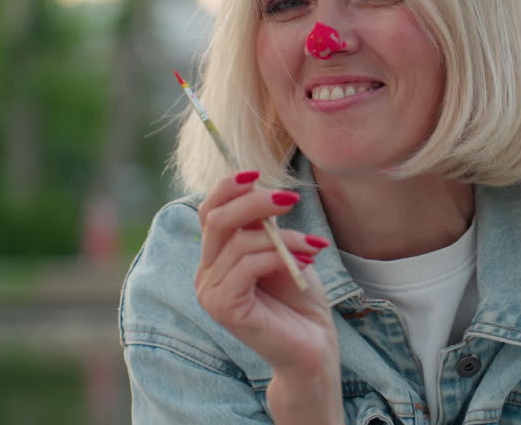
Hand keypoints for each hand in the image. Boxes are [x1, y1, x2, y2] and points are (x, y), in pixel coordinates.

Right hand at [195, 171, 338, 377]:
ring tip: (313, 245)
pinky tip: (304, 261)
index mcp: (216, 256)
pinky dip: (278, 257)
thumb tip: (256, 186)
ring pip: (240, 242)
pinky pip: (247, 265)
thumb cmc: (300, 298)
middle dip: (255, 202)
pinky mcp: (223, 308)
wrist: (313, 346)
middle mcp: (206, 273)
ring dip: (283, 237)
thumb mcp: (282, 250)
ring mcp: (211, 293)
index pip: (208, 211)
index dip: (227, 187)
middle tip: (291, 199)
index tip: (257, 174)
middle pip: (217, 220)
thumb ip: (263, 225)